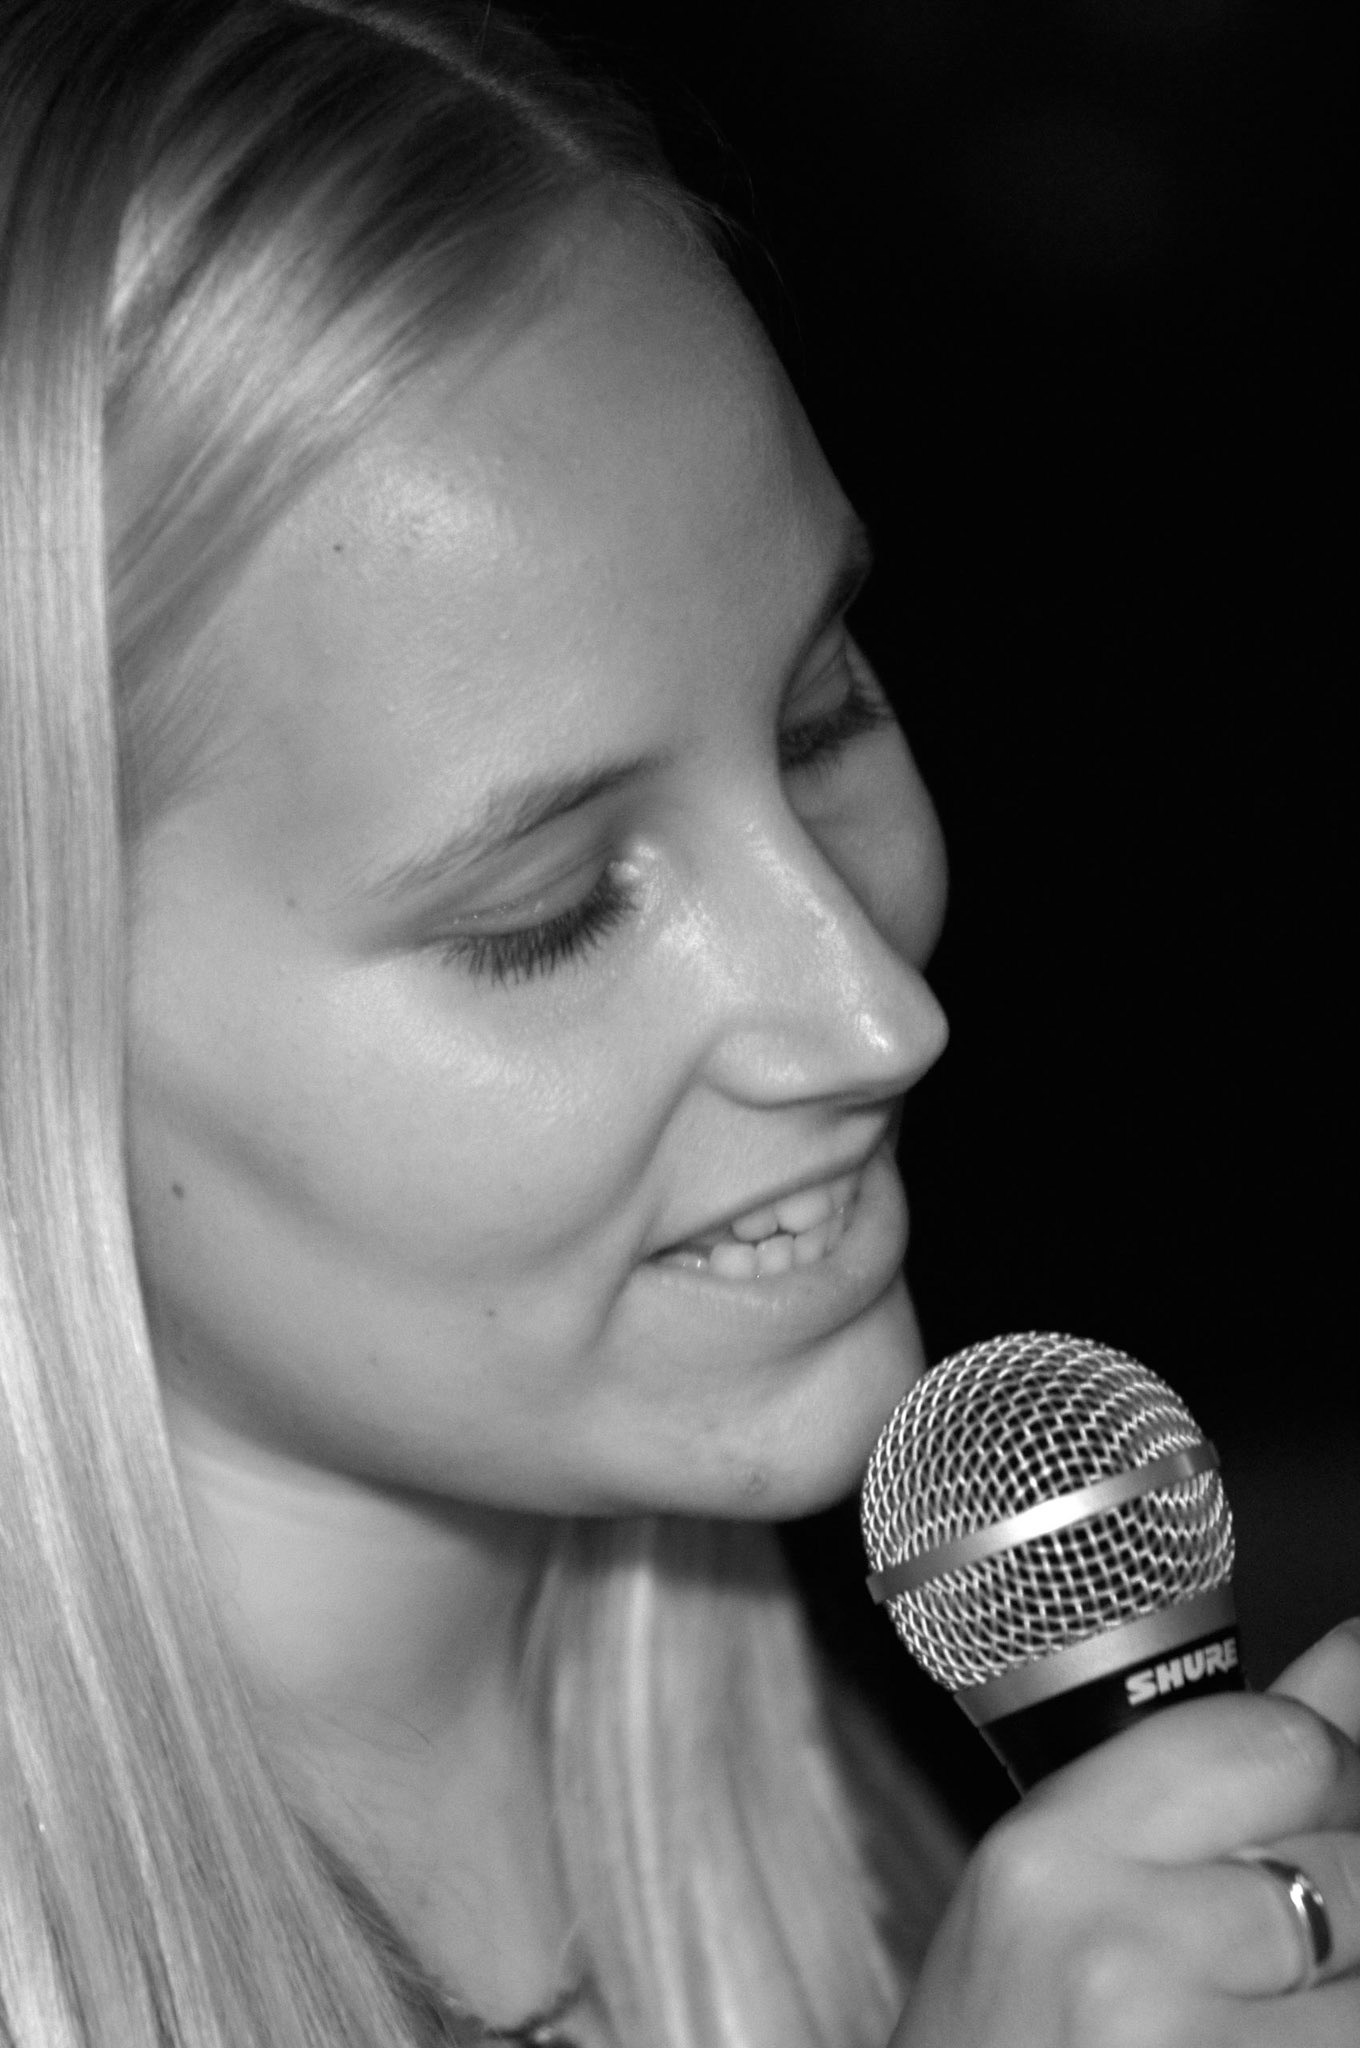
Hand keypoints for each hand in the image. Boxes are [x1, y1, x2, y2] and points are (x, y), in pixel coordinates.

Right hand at [888, 1621, 1359, 2046]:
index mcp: (1053, 1852)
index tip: (1319, 1819)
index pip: (1281, 1743)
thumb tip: (1358, 1646)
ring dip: (1340, 1993)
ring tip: (1269, 2005)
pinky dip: (1325, 2034)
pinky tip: (1273, 2036)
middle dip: (1346, 1908)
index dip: (1330, 1779)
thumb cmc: (1015, 2044)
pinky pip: (1345, 2041)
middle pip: (1352, 1869)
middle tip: (1279, 1953)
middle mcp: (1113, 1954)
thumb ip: (1229, 1761)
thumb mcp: (1082, 1886)